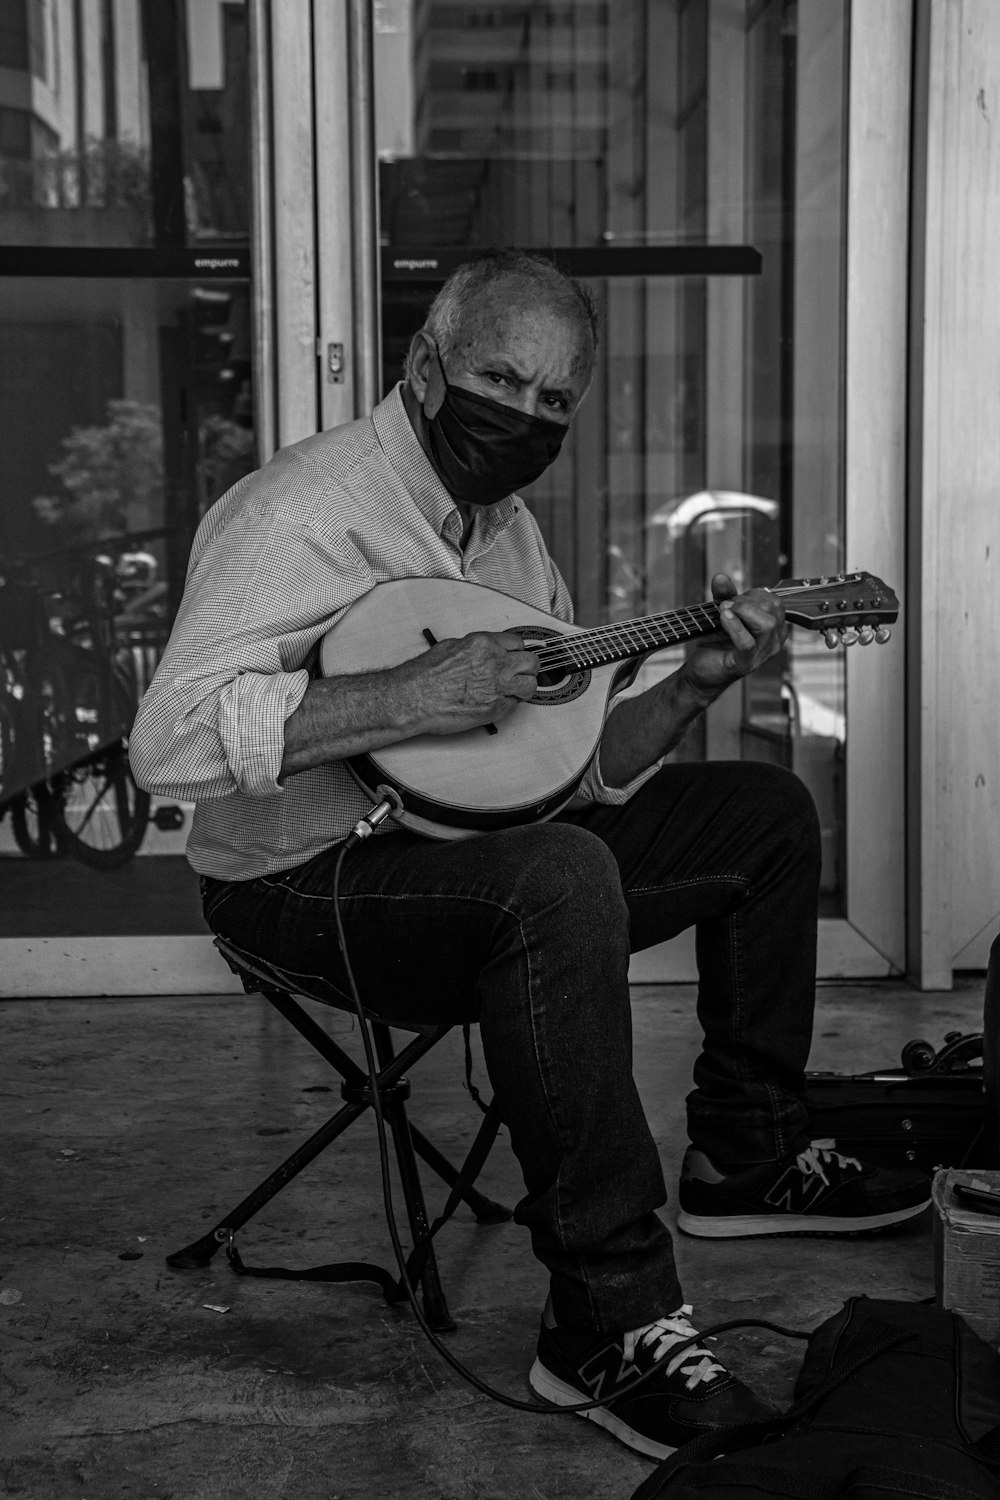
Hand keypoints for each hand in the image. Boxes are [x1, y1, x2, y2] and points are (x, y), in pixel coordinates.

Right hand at [402, 629, 538, 734]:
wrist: (414, 698)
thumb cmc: (425, 674)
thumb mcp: (451, 646)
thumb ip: (474, 648)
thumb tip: (482, 651)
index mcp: (484, 644)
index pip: (517, 643)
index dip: (517, 652)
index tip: (515, 658)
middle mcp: (495, 662)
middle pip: (531, 662)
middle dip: (527, 669)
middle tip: (520, 674)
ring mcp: (498, 686)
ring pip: (530, 685)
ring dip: (524, 688)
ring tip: (515, 691)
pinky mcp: (495, 708)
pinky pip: (515, 705)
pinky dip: (510, 704)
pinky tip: (498, 703)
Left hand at [680, 573, 787, 702]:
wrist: (702, 671)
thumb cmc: (716, 643)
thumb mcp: (722, 612)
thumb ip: (724, 594)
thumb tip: (720, 577)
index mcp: (775, 628)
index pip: (775, 601)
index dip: (752, 595)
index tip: (733, 601)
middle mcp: (774, 641)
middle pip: (773, 609)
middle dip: (746, 601)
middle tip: (725, 606)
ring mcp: (762, 654)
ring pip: (766, 624)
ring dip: (742, 611)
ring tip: (723, 612)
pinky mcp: (746, 664)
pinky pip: (747, 642)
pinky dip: (734, 626)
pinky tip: (723, 619)